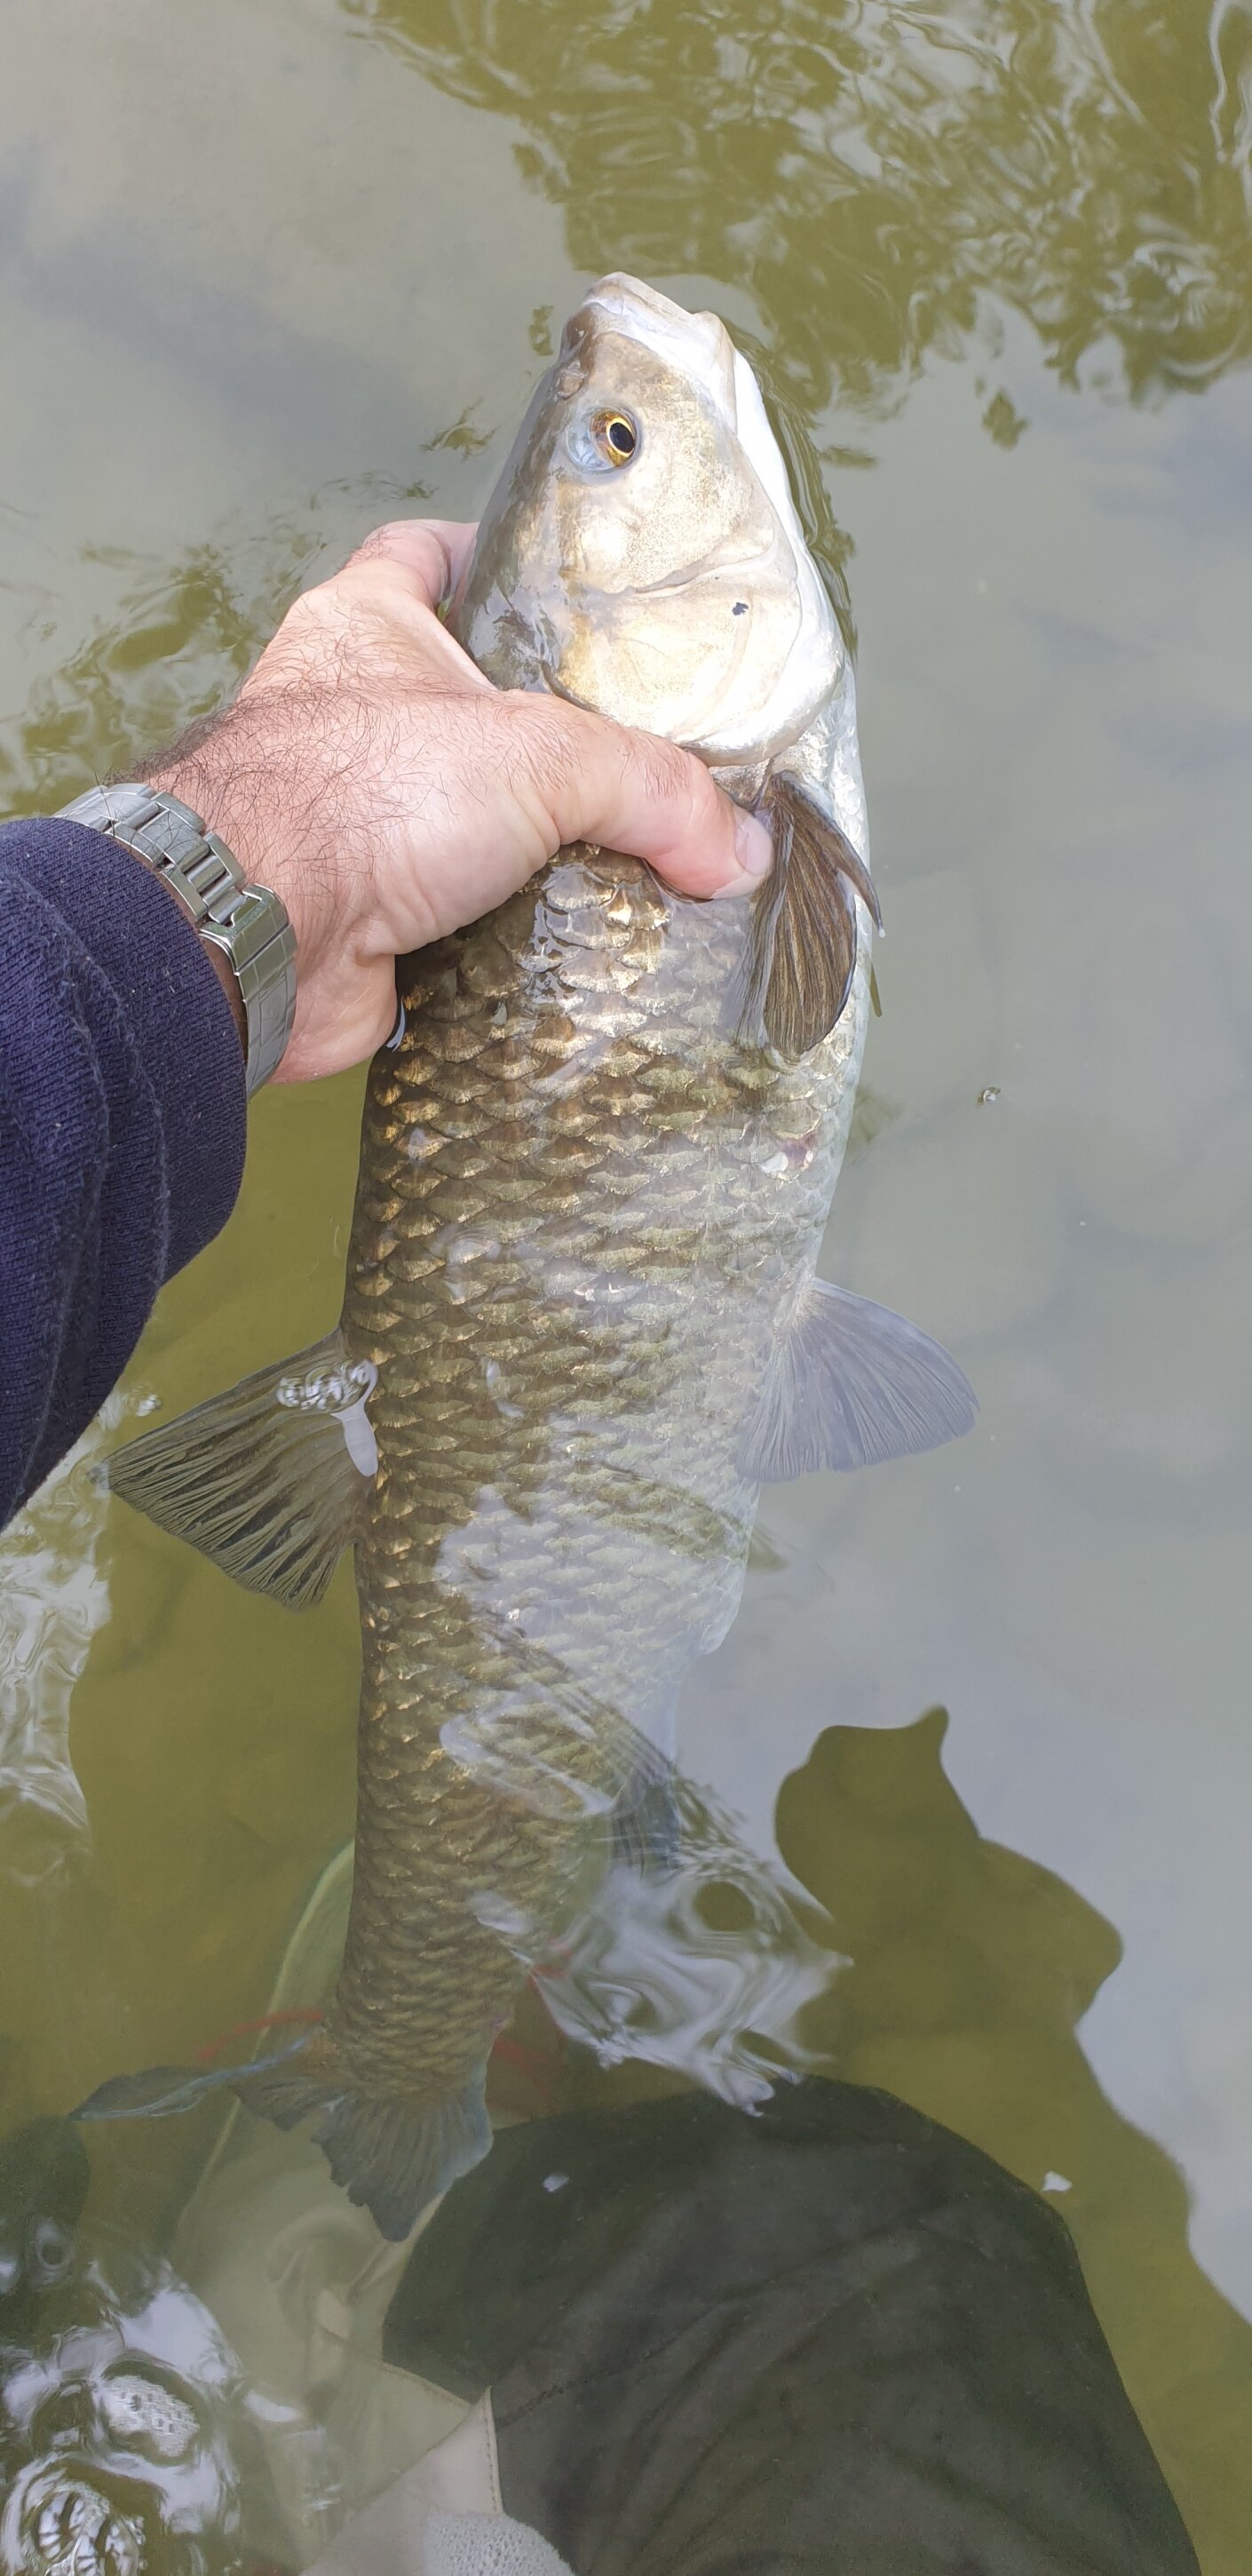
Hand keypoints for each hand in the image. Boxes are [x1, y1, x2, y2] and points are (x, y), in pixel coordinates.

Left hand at [144, 520, 772, 1082]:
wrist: (259, 937)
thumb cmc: (357, 795)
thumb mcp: (540, 755)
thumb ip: (652, 788)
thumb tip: (737, 848)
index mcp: (368, 628)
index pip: (426, 555)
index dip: (494, 558)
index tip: (569, 587)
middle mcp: (353, 718)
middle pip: (471, 707)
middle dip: (555, 738)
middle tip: (646, 757)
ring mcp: (358, 826)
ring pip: (473, 825)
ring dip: (545, 851)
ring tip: (643, 860)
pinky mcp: (372, 923)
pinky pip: (468, 924)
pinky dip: (523, 939)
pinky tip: (592, 950)